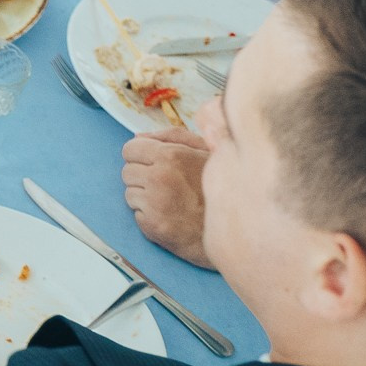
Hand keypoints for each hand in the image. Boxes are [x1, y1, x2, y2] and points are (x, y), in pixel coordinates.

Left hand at [121, 128, 213, 268]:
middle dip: (142, 176)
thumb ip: (172, 137)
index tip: (152, 162)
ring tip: (171, 200)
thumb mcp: (205, 150)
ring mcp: (154, 204)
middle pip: (127, 171)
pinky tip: (171, 215)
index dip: (140, 155)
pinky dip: (149, 216)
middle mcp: (158, 178)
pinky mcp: (153, 226)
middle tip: (166, 184)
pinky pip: (137, 215)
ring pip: (129, 193)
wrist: (238, 228)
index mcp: (170, 155)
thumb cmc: (221, 186)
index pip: (129, 149)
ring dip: (144, 197)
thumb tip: (138, 137)